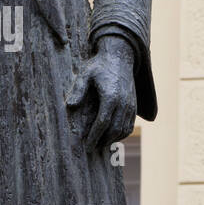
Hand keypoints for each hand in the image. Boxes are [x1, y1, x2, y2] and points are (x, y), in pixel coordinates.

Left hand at [66, 35, 136, 152]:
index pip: (103, 123)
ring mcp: (131, 104)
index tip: (87, 145)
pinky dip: (122, 133)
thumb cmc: (100, 65)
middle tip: (92, 148)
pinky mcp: (134, 105)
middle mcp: (123, 102)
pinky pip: (130, 125)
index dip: (95, 136)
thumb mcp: (85, 73)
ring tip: (100, 144)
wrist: (120, 56)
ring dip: (113, 139)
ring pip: (124, 129)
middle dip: (103, 141)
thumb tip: (69, 105)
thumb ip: (78, 89)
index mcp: (111, 96)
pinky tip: (111, 136)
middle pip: (114, 129)